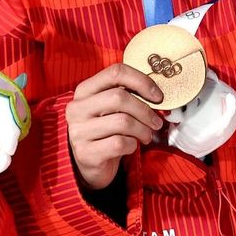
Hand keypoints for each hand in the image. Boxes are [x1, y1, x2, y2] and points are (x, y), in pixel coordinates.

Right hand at [66, 64, 163, 190]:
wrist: (91, 163)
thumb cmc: (106, 130)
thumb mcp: (113, 109)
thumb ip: (129, 96)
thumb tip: (158, 96)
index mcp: (85, 90)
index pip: (115, 72)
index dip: (141, 81)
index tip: (158, 96)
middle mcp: (77, 108)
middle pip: (119, 97)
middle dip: (145, 110)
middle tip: (157, 122)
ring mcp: (78, 131)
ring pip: (122, 122)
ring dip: (143, 130)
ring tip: (147, 135)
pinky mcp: (86, 153)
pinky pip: (119, 144)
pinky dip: (132, 145)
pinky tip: (131, 146)